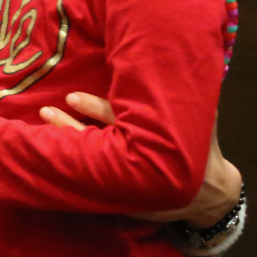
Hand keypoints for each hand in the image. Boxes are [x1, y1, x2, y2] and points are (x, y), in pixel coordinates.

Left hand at [40, 92, 241, 227]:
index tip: (71, 97)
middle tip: (46, 112)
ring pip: (88, 161)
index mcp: (155, 139)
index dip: (94, 108)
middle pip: (96, 142)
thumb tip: (173, 58)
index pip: (118, 120)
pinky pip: (89, 181)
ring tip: (46, 123)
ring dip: (64, 143)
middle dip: (69, 127)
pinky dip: (70, 168)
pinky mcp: (120, 196)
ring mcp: (126, 182)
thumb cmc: (203, 150)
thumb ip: (183, 93)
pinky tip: (50, 154)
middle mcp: (137, 160)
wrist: (211, 198)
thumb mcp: (200, 120)